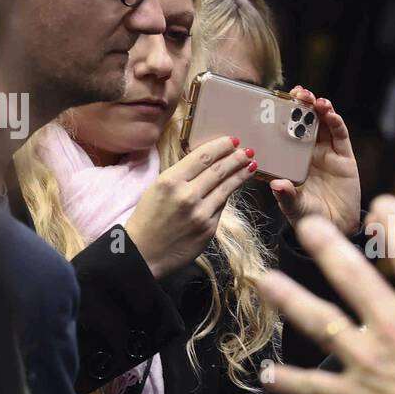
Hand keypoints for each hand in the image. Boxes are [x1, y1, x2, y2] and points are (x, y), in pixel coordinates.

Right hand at [124, 135, 254, 278]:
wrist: (143, 253)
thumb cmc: (147, 218)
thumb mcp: (157, 188)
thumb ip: (181, 175)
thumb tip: (207, 163)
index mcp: (170, 181)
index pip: (202, 157)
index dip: (221, 147)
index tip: (232, 140)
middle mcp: (187, 195)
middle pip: (218, 170)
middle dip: (236, 158)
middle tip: (247, 150)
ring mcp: (200, 213)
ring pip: (226, 188)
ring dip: (241, 174)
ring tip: (251, 164)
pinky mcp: (208, 229)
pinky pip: (221, 207)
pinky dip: (229, 194)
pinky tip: (235, 186)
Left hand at [256, 198, 394, 393]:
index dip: (394, 220)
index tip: (381, 205)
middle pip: (349, 271)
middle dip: (324, 241)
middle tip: (307, 223)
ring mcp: (368, 359)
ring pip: (316, 317)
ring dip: (288, 297)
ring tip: (266, 280)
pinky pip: (311, 383)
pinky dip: (288, 379)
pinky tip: (269, 373)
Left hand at [269, 87, 360, 236]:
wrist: (336, 229)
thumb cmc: (310, 217)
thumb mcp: (295, 207)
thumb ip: (287, 195)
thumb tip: (276, 185)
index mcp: (292, 159)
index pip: (286, 131)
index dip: (283, 115)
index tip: (275, 101)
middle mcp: (309, 152)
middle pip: (306, 121)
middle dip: (302, 105)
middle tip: (297, 93)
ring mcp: (328, 153)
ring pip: (324, 124)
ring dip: (320, 108)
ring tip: (314, 100)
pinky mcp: (345, 158)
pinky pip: (340, 136)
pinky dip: (336, 123)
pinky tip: (330, 114)